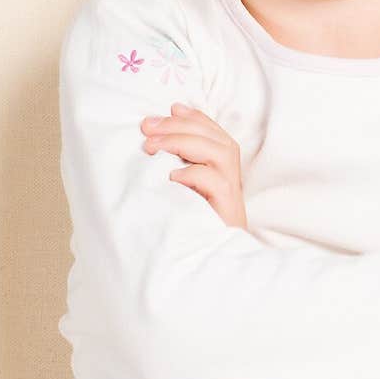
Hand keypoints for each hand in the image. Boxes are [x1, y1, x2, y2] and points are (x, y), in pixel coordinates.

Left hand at [139, 104, 247, 229]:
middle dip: (181, 126)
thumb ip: (174, 173)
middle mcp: (231, 182)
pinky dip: (194, 174)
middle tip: (147, 126)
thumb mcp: (179, 197)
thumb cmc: (188, 233)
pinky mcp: (228, 212)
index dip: (196, 118)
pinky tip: (172, 177)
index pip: (216, 135)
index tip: (171, 107)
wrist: (206, 271)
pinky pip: (218, 183)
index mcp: (222, 174)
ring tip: (153, 146)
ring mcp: (232, 197)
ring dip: (185, 142)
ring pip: (222, 154)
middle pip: (218, 140)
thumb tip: (151, 144)